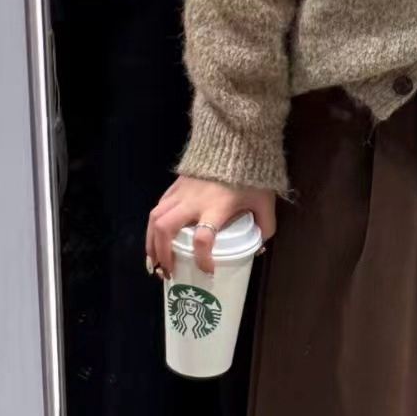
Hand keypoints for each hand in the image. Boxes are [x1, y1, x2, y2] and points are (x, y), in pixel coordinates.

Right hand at [146, 177, 276, 276]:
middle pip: (166, 229)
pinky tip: (156, 238)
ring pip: (155, 218)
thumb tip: (258, 248)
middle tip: (167, 272)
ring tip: (153, 261)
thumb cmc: (252, 176)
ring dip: (151, 243)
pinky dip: (153, 226)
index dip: (203, 258)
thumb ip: (265, 227)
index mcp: (217, 207)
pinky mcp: (175, 185)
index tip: (207, 272)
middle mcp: (193, 201)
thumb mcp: (265, 203)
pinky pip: (158, 207)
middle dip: (162, 254)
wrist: (237, 143)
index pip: (204, 237)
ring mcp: (181, 192)